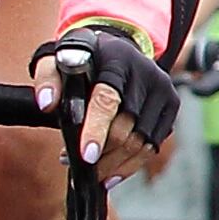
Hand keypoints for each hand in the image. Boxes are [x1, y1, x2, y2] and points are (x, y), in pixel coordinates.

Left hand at [33, 24, 178, 183]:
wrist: (119, 48)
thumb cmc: (86, 57)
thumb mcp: (59, 58)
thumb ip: (48, 78)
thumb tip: (47, 104)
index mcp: (118, 60)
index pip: (108, 100)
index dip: (96, 130)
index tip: (86, 156)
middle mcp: (147, 74)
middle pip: (127, 127)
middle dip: (102, 155)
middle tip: (76, 164)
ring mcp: (163, 90)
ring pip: (142, 142)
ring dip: (116, 164)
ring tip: (94, 171)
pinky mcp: (171, 105)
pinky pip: (153, 145)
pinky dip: (132, 164)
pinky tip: (113, 171)